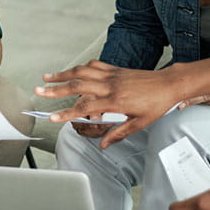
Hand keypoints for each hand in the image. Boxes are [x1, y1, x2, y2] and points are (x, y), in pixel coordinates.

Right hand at [35, 60, 182, 148]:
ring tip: (47, 77)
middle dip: (55, 89)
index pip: (85, 108)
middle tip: (39, 91)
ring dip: (63, 74)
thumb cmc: (157, 104)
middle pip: (77, 85)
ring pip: (82, 71)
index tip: (52, 118)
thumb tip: (103, 144)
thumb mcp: (139, 123)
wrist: (170, 84)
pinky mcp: (115, 69)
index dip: (66, 113)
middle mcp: (110, 85)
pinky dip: (81, 67)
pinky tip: (73, 71)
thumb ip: (118, 133)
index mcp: (115, 100)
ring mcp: (112, 75)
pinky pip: (94, 65)